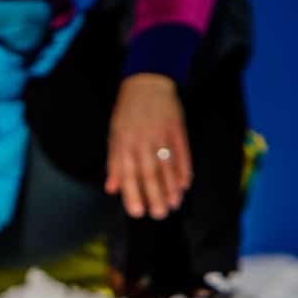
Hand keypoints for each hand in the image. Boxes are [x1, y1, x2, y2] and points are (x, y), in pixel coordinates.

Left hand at [105, 73, 190, 218]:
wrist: (147, 83)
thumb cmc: (127, 112)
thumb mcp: (114, 135)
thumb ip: (114, 163)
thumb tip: (111, 189)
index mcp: (124, 144)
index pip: (128, 175)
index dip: (133, 195)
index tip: (137, 213)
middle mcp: (142, 142)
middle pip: (149, 173)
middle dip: (155, 196)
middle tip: (160, 215)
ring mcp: (162, 135)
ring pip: (167, 166)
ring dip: (171, 187)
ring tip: (173, 204)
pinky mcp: (177, 129)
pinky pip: (182, 152)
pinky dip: (184, 169)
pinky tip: (185, 184)